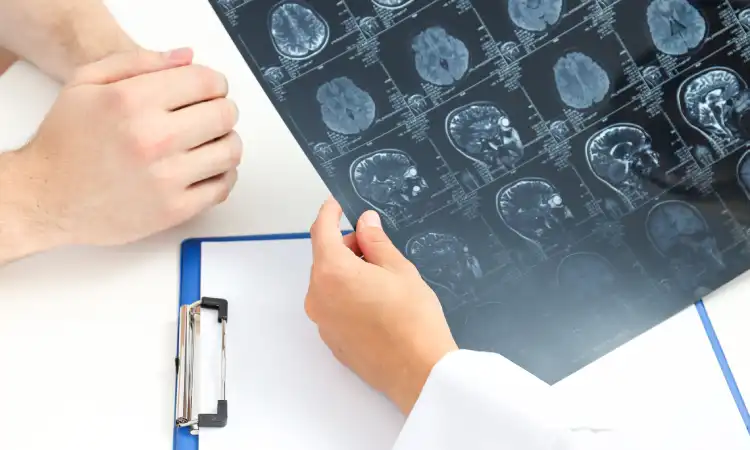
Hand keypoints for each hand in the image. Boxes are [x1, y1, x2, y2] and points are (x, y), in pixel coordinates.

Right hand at [15, 48, 240, 247]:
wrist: (47, 197)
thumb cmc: (66, 142)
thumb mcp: (87, 82)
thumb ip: (140, 62)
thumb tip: (188, 58)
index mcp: (133, 102)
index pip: (206, 82)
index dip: (214, 83)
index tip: (209, 89)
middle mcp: (153, 139)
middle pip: (225, 114)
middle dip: (222, 109)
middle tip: (209, 115)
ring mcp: (166, 178)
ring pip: (231, 150)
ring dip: (226, 141)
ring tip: (208, 142)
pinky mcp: (174, 210)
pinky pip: (222, 187)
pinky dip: (223, 175)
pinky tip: (206, 168)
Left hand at [304, 197, 457, 414]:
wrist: (418, 372)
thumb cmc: (413, 320)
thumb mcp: (399, 270)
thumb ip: (376, 242)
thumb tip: (365, 223)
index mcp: (332, 272)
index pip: (321, 230)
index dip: (329, 212)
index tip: (336, 204)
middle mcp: (318, 296)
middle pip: (325, 259)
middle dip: (347, 247)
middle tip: (376, 247)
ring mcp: (322, 321)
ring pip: (329, 284)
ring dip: (348, 273)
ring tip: (382, 280)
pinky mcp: (331, 340)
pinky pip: (333, 307)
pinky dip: (348, 297)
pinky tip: (376, 304)